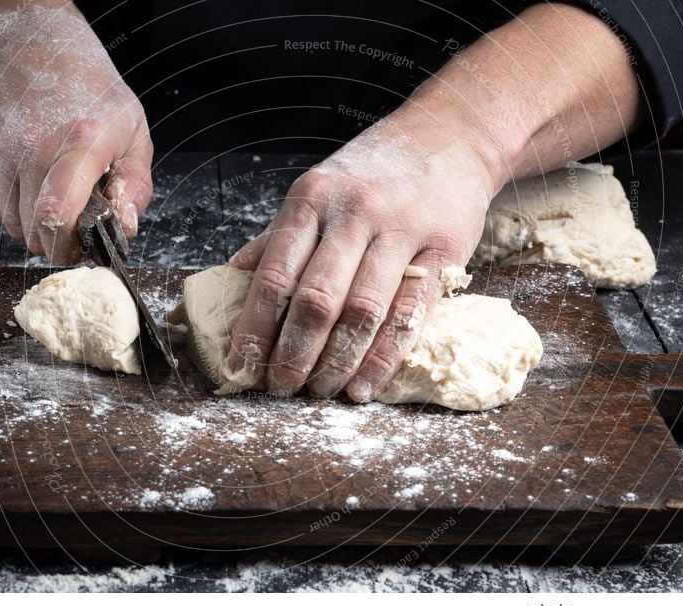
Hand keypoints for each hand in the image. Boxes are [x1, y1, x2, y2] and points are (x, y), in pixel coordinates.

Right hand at [0, 6, 151, 262]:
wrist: (33, 50)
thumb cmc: (91, 94)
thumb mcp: (133, 132)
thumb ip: (135, 185)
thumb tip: (126, 227)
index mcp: (80, 144)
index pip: (59, 214)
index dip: (69, 245)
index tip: (84, 248)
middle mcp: (32, 149)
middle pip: (35, 230)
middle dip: (58, 241)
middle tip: (76, 226)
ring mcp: (0, 154)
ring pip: (14, 225)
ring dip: (36, 226)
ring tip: (56, 196)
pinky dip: (15, 210)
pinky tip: (34, 185)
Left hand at [228, 114, 497, 401]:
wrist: (450, 136)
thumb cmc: (372, 171)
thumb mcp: (316, 189)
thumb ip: (277, 238)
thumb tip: (232, 280)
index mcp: (311, 199)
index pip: (275, 275)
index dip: (254, 328)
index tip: (241, 366)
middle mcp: (353, 213)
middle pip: (316, 299)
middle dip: (293, 354)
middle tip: (281, 388)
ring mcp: (402, 231)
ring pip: (362, 312)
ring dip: (337, 363)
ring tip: (320, 391)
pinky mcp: (444, 250)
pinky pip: (412, 315)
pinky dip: (385, 358)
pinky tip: (364, 385)